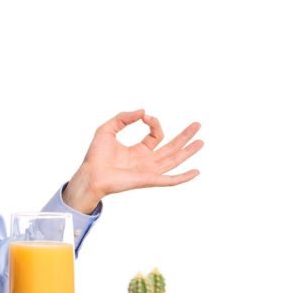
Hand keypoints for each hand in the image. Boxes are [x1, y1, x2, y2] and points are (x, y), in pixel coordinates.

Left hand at [62, 110, 203, 213]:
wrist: (91, 173)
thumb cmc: (95, 155)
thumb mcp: (107, 129)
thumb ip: (123, 118)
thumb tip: (143, 112)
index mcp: (138, 151)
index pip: (155, 136)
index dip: (154, 123)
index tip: (145, 117)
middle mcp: (146, 161)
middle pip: (171, 148)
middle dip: (185, 136)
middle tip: (197, 125)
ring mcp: (149, 171)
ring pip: (174, 160)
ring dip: (188, 152)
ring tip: (201, 142)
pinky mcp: (149, 180)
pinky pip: (170, 180)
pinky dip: (183, 177)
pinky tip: (196, 172)